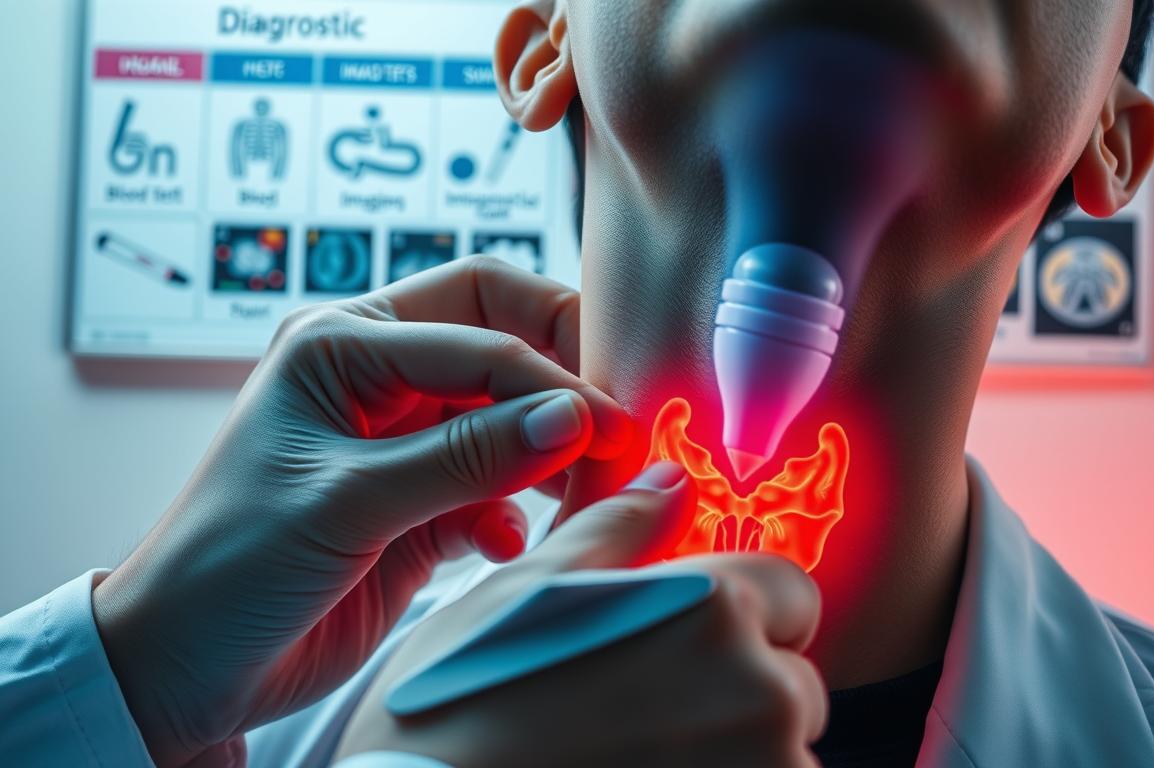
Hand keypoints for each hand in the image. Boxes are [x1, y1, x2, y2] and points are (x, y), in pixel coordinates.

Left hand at [91, 257, 633, 765]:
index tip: (610, 428)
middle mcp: (380, 377)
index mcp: (344, 343)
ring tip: (588, 492)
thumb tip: (576, 418)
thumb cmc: (227, 566)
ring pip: (511, 414)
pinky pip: (499, 484)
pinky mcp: (423, 503)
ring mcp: (405, 440)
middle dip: (563, 384)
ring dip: (552, 451)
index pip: (481, 326)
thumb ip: (467, 458)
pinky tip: (507, 544)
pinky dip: (518, 510)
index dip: (552, 375)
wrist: (181, 667)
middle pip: (504, 341)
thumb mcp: (347, 502)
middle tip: (616, 438)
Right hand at [337, 461, 827, 767]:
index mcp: (711, 608)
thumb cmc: (454, 706)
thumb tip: (671, 482)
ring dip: (732, 756)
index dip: (742, 615)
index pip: (794, 595)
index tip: (688, 643)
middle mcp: (757, 694)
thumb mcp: (524, 592)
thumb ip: (618, 531)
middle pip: (792, 684)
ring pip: (780, 755)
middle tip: (646, 713)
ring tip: (636, 757)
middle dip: (739, 694)